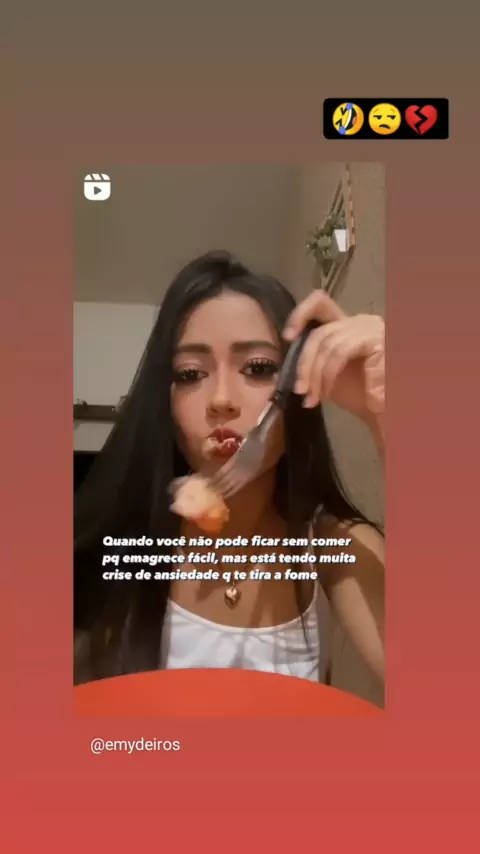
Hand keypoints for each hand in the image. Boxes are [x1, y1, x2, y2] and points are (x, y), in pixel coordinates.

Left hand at [283, 290, 384, 420]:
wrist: (386, 412)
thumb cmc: (361, 395)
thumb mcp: (328, 377)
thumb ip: (311, 364)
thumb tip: (281, 372)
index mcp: (347, 325)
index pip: (320, 303)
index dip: (300, 314)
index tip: (287, 337)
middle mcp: (360, 321)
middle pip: (320, 333)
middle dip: (304, 364)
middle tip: (300, 391)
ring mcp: (370, 327)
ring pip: (328, 344)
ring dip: (315, 374)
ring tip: (312, 398)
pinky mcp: (377, 338)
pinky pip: (340, 352)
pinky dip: (329, 374)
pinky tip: (329, 392)